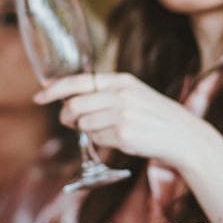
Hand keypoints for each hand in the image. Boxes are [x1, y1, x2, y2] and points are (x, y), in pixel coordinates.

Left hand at [34, 71, 200, 168]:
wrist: (183, 136)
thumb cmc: (154, 116)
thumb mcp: (133, 94)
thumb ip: (104, 94)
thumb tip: (68, 104)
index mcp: (121, 80)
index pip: (78, 81)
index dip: (54, 89)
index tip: (39, 97)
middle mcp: (120, 95)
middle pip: (74, 106)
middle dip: (67, 117)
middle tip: (71, 122)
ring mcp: (122, 115)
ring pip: (84, 125)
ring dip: (89, 131)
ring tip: (110, 130)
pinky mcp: (124, 135)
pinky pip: (97, 140)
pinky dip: (102, 142)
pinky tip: (120, 139)